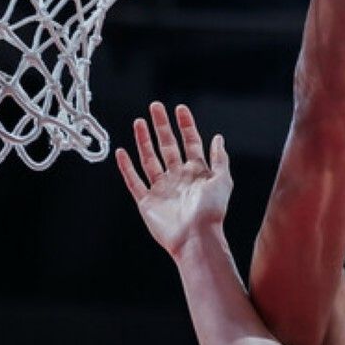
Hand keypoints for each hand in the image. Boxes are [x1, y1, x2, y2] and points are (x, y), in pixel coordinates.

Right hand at [117, 102, 233, 257]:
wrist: (196, 238)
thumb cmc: (212, 212)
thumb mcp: (222, 181)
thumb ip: (219, 159)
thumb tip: (218, 138)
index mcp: (196, 173)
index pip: (190, 143)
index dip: (186, 126)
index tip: (180, 108)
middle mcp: (177, 178)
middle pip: (167, 146)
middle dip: (161, 126)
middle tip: (155, 107)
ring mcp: (161, 189)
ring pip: (149, 159)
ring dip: (143, 140)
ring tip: (138, 122)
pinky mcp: (147, 202)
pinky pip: (134, 181)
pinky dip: (127, 167)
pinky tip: (122, 152)